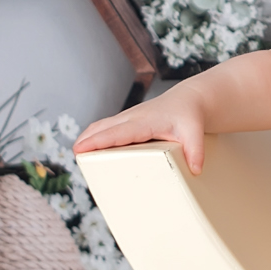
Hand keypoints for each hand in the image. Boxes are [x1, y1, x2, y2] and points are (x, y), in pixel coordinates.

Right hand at [73, 89, 209, 175]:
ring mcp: (129, 117)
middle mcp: (133, 117)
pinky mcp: (128, 119)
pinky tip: (90, 145)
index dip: (99, 141)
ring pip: (102, 125)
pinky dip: (96, 134)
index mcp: (145, 121)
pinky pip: (107, 126)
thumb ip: (195, 150)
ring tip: (77, 154)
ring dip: (88, 136)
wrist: (190, 99)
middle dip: (87, 140)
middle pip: (104, 128)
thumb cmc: (190, 115)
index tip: (81, 148)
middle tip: (74, 155)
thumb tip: (195, 169)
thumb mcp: (195, 132)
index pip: (117, 133)